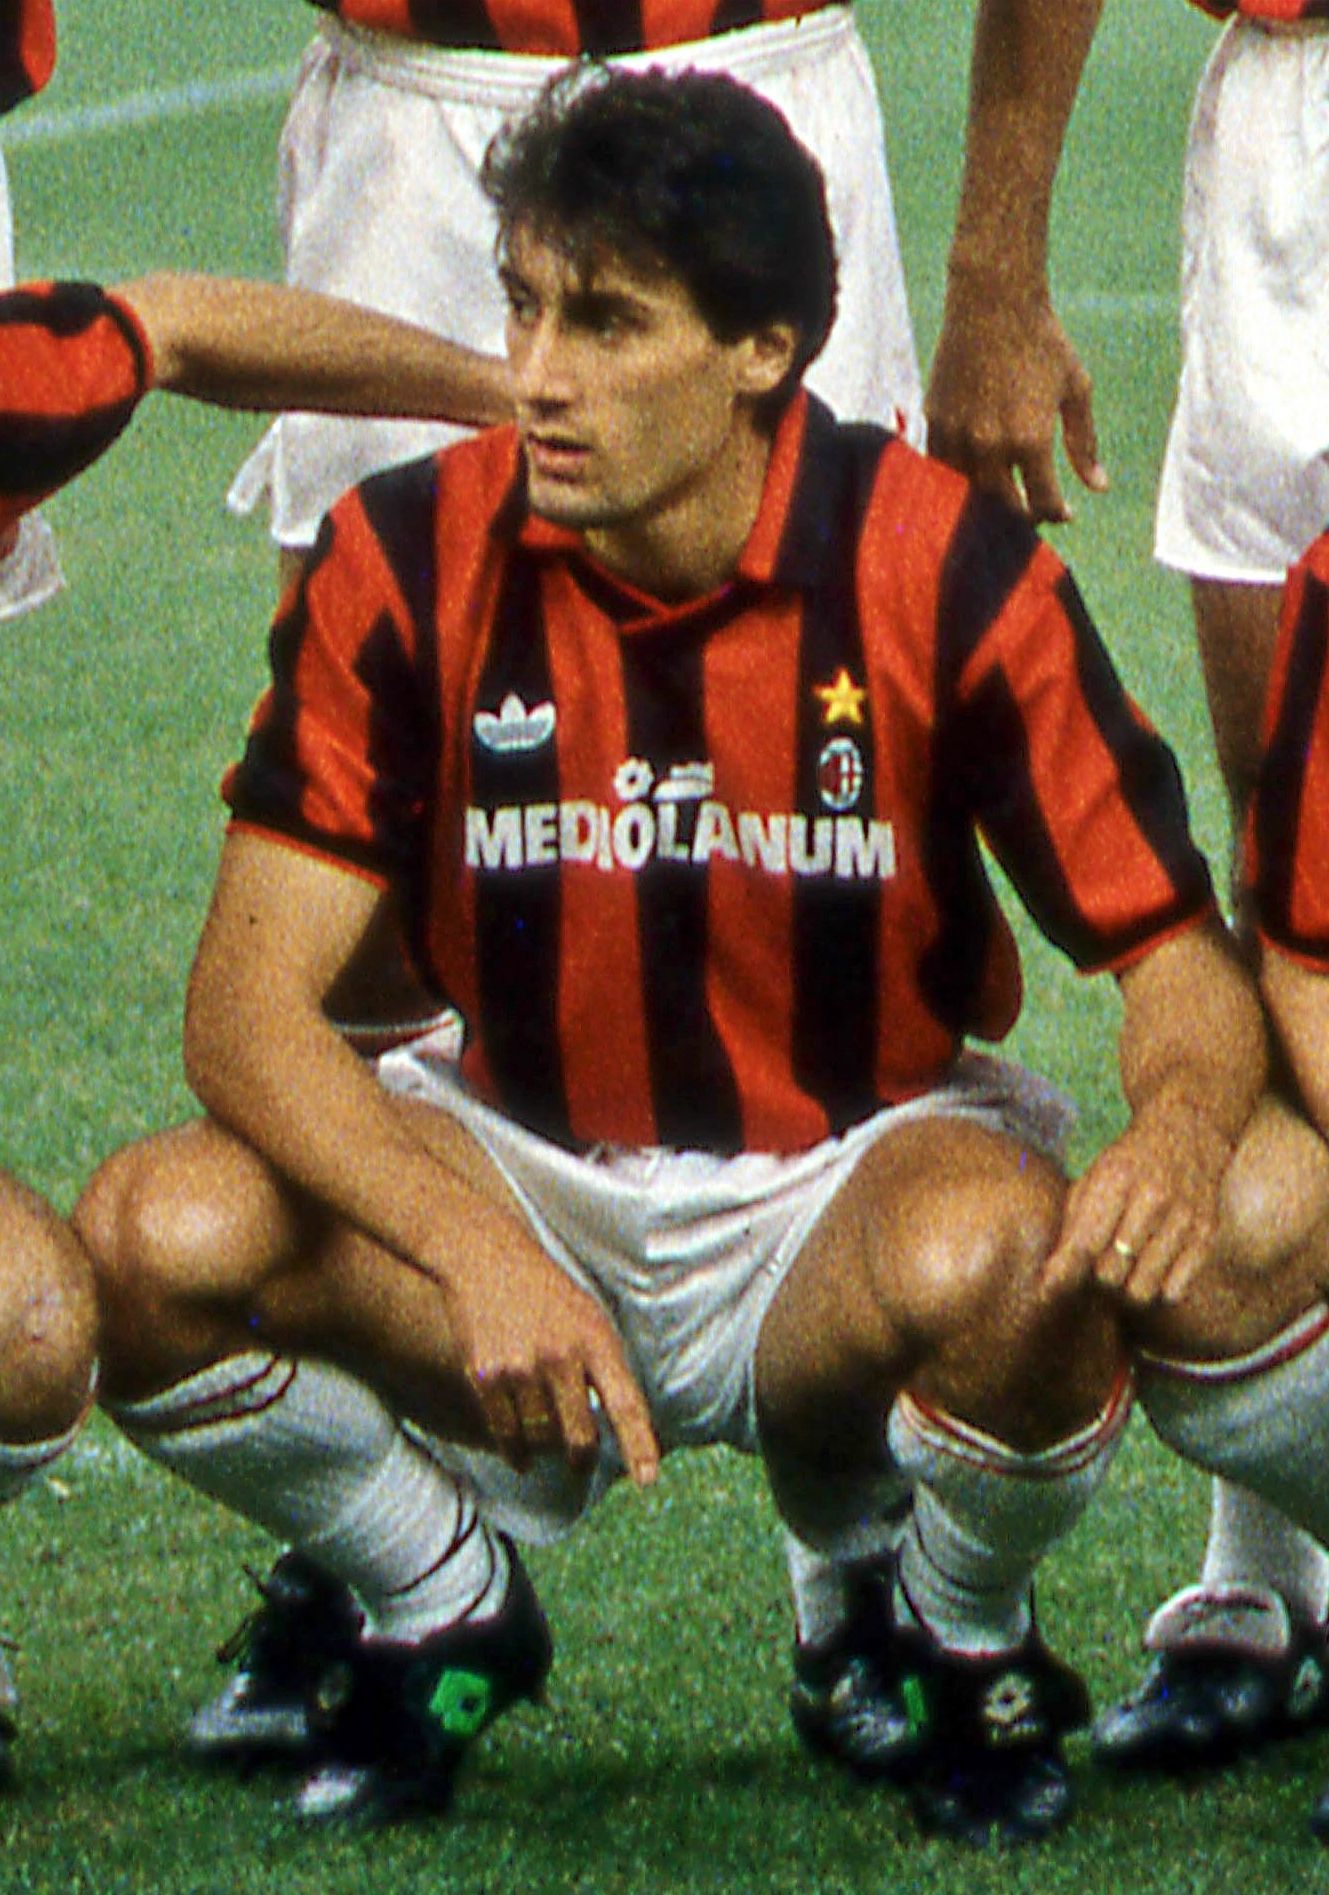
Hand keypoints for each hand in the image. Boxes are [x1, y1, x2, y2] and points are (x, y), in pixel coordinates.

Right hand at [444, 1228, 659, 1488]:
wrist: (487, 1260)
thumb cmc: (548, 1294)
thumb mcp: (590, 1317)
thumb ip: (605, 1365)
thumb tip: (621, 1427)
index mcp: (596, 1339)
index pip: (625, 1403)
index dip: (638, 1445)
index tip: (647, 1479)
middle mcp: (560, 1356)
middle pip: (579, 1438)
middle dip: (582, 1458)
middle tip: (581, 1461)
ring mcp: (520, 1369)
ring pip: (541, 1441)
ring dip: (546, 1449)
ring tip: (546, 1438)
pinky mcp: (485, 1378)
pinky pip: (507, 1436)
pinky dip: (516, 1453)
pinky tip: (521, 1454)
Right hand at [925, 272, 1105, 523]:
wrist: (993, 301)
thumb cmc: (1043, 341)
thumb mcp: (1076, 389)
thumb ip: (1083, 442)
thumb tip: (1099, 487)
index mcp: (1031, 439)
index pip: (1043, 502)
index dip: (1056, 514)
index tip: (1065, 513)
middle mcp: (991, 445)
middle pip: (1004, 508)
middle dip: (1023, 516)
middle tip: (1033, 512)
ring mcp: (959, 436)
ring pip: (968, 494)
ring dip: (988, 503)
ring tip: (1004, 499)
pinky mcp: (935, 423)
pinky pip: (942, 470)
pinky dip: (958, 481)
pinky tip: (975, 476)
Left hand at [1042, 1094, 1233, 1307]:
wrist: (1187, 1132)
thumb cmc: (1127, 1165)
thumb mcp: (1091, 1182)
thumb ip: (1069, 1231)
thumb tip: (1048, 1286)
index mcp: (1115, 1180)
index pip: (1084, 1245)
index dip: (1065, 1273)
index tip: (1052, 1288)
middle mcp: (1153, 1199)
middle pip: (1111, 1274)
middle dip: (1098, 1277)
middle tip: (1099, 1264)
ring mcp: (1184, 1218)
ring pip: (1142, 1290)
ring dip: (1127, 1287)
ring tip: (1125, 1268)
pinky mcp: (1207, 1235)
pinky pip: (1174, 1292)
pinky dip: (1158, 1289)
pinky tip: (1153, 1269)